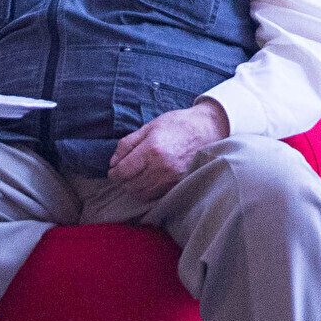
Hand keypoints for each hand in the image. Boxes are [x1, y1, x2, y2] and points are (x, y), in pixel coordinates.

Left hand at [109, 99, 228, 199]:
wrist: (208, 129)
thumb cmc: (177, 124)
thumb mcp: (149, 127)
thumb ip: (128, 144)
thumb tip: (112, 163)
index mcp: (152, 149)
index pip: (123, 171)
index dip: (114, 174)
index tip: (112, 172)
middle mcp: (162, 167)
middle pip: (131, 186)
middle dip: (123, 182)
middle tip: (123, 174)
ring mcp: (172, 178)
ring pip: (143, 194)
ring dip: (135, 188)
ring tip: (136, 178)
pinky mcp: (179, 184)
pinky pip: (156, 195)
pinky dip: (148, 191)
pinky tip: (149, 181)